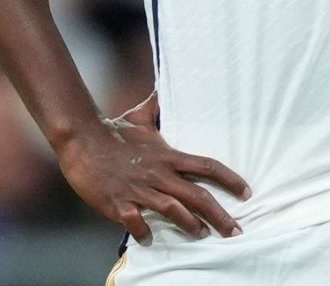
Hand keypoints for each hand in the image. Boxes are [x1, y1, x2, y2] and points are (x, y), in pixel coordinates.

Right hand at [55, 92, 250, 243]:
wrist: (82, 139)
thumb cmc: (113, 130)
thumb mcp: (139, 117)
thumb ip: (156, 107)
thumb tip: (164, 89)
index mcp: (167, 156)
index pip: (206, 166)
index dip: (229, 179)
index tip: (247, 192)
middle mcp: (159, 174)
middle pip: (197, 196)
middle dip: (220, 215)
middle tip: (236, 232)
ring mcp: (139, 190)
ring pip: (173, 210)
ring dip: (191, 225)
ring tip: (203, 236)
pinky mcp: (118, 203)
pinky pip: (135, 222)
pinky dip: (144, 232)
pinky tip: (150, 239)